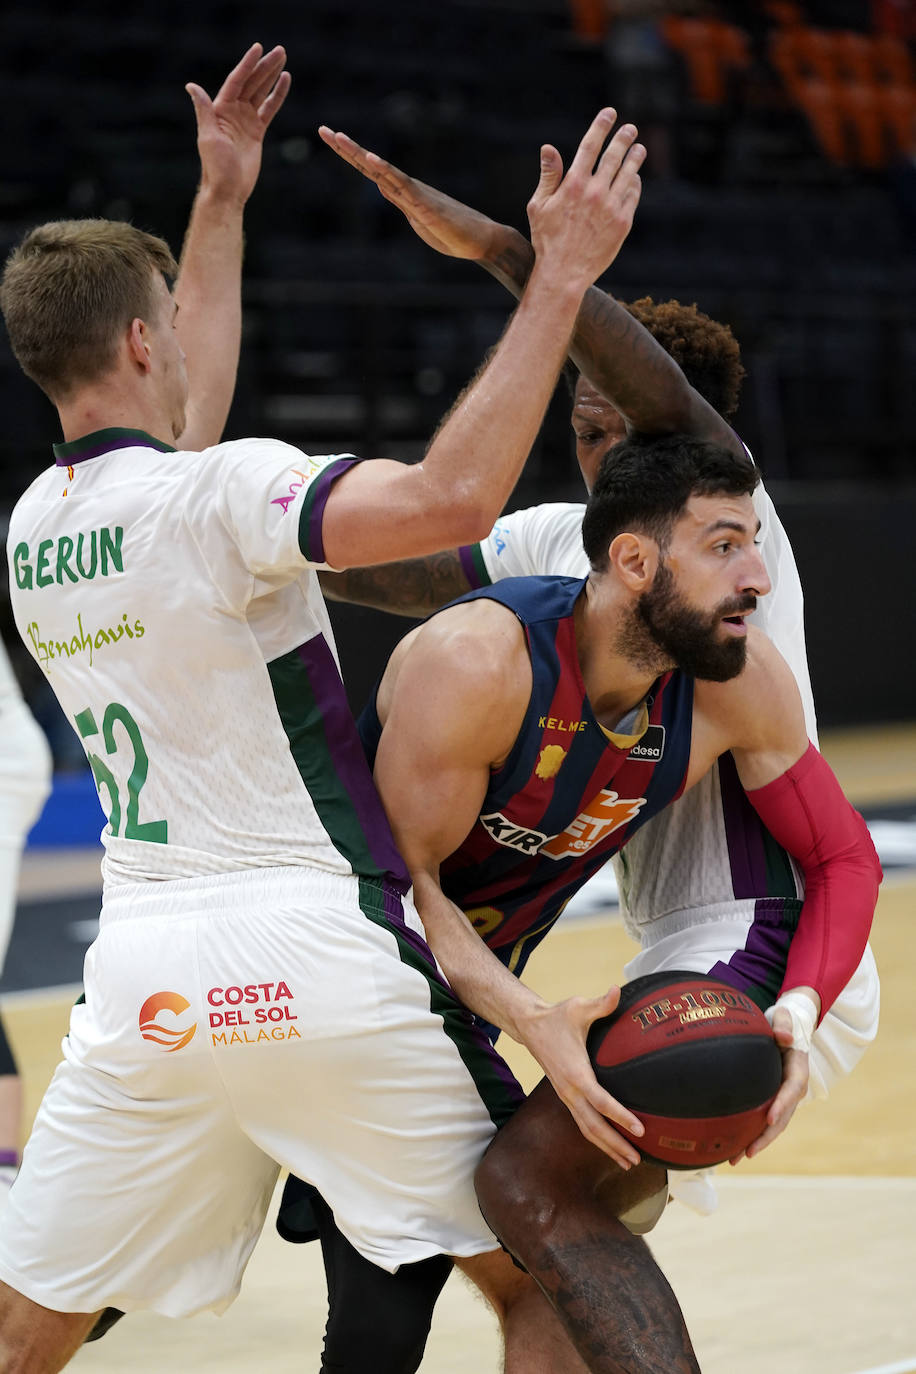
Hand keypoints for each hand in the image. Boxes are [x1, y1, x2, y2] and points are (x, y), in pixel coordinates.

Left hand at [186, 42, 290, 206]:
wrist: (228, 190)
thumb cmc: (215, 167)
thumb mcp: (208, 137)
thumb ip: (204, 110)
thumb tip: (192, 86)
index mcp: (220, 110)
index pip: (236, 81)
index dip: (247, 65)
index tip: (258, 49)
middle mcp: (232, 111)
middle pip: (251, 83)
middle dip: (264, 66)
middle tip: (280, 50)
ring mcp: (245, 120)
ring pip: (261, 92)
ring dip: (271, 76)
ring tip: (282, 59)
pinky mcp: (257, 131)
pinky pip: (269, 109)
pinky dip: (277, 96)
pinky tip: (284, 82)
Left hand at [317, 127, 502, 260]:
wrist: (482, 240)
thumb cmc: (453, 233)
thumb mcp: (417, 219)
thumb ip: (400, 201)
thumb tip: (382, 187)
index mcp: (402, 194)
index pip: (371, 171)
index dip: (350, 155)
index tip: (331, 139)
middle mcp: (406, 188)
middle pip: (370, 165)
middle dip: (346, 148)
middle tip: (323, 130)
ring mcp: (415, 194)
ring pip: (382, 170)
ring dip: (360, 154)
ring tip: (339, 138)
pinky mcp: (424, 205)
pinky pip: (401, 185)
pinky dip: (385, 170)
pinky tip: (371, 159)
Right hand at [519, 986, 645, 1168]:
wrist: (530, 1026)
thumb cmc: (558, 1017)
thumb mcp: (579, 1007)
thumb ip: (601, 1003)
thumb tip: (616, 990)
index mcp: (576, 1073)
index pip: (602, 1102)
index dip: (621, 1117)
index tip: (640, 1129)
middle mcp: (570, 1091)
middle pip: (594, 1126)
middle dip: (616, 1145)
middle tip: (638, 1160)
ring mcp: (566, 1097)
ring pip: (587, 1130)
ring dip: (607, 1147)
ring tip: (628, 1163)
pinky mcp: (566, 1097)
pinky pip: (583, 1123)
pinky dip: (598, 1138)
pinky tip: (610, 1145)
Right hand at [526, 110, 644, 291]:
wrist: (564, 273)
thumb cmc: (547, 240)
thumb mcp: (539, 206)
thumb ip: (548, 175)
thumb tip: (549, 147)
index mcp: (573, 184)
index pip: (590, 146)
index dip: (601, 126)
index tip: (610, 114)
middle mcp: (595, 192)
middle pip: (614, 156)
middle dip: (623, 138)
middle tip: (630, 128)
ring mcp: (611, 207)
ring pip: (628, 174)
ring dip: (635, 159)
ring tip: (639, 149)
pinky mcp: (623, 223)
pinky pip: (632, 196)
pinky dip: (634, 185)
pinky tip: (634, 179)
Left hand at [729, 1005, 809, 1162]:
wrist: (786, 1028)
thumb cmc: (782, 1022)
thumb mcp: (783, 1019)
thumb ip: (782, 1025)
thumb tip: (784, 1036)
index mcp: (798, 1069)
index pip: (793, 1089)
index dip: (782, 1105)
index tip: (769, 1119)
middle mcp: (793, 1089)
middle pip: (783, 1117)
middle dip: (766, 1136)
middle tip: (748, 1152)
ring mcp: (783, 1097)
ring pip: (774, 1125)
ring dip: (757, 1142)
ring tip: (735, 1158)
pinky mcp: (773, 1100)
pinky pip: (763, 1120)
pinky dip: (751, 1134)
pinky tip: (733, 1147)